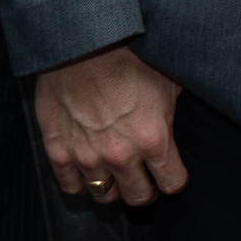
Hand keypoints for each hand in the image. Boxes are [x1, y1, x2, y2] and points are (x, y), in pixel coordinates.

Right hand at [36, 43, 187, 204]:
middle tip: (144, 177)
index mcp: (154, 140)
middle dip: (146, 189)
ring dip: (113, 187)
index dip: (174, 179)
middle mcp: (121, 156)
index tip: (170, 173)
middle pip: (139, 197)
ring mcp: (87, 157)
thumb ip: (175, 112)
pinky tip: (87, 172)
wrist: (82, 44)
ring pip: (104, 195)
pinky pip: (70, 187)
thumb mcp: (169, 81)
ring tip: (115, 174)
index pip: (172, 184)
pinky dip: (80, 184)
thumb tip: (183, 119)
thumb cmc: (130, 57)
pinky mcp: (58, 151)